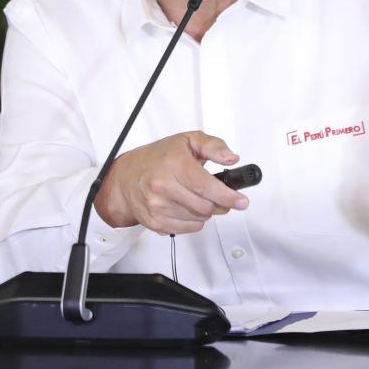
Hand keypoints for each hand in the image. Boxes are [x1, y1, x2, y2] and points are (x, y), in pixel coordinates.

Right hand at [95, 131, 248, 234]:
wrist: (126, 178)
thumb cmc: (157, 158)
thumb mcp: (187, 141)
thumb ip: (213, 146)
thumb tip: (231, 158)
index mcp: (174, 164)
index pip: (206, 186)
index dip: (228, 195)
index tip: (241, 201)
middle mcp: (163, 187)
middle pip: (206, 206)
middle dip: (218, 202)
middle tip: (218, 195)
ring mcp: (158, 207)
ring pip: (199, 219)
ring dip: (206, 211)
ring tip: (197, 196)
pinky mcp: (156, 223)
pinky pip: (188, 228)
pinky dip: (194, 220)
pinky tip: (186, 206)